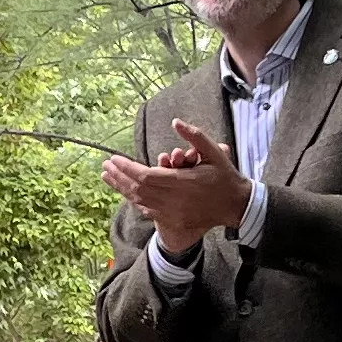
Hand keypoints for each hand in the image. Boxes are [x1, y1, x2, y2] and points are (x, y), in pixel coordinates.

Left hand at [100, 121, 252, 257]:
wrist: (235, 205)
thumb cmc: (225, 177)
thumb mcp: (215, 152)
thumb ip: (195, 136)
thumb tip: (175, 122)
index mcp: (182, 182)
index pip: (145, 175)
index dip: (126, 168)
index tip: (113, 158)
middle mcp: (173, 199)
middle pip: (137, 189)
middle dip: (119, 176)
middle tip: (106, 166)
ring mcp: (171, 212)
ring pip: (139, 200)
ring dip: (121, 188)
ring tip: (108, 176)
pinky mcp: (171, 219)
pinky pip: (147, 209)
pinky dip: (134, 199)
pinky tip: (124, 190)